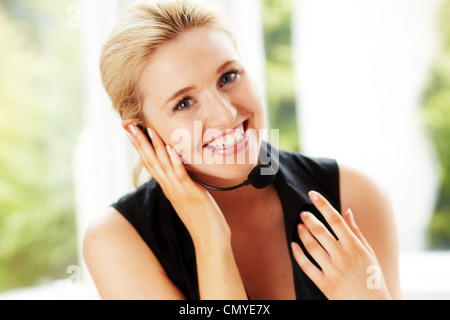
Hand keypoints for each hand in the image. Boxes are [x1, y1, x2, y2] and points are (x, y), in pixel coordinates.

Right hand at [126, 124, 230, 244]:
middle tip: (129, 126)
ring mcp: (179, 192)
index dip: (141, 148)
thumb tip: (180, 171)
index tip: (132, 132)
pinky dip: (174, 162)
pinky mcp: (191, 195)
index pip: (151, 164)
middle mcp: (170, 188)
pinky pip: (181, 176)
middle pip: (151, 162)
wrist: (210, 240)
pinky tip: (170, 149)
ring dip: (155, 147)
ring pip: (163, 166)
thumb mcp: (188, 197)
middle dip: (140, 143)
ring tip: (147, 130)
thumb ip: (182, 184)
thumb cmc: (202, 219)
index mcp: (168, 188)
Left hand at [291, 191, 390, 299]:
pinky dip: (298, 254)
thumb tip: (348, 211)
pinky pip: (306, 266)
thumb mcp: (369, 253)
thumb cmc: (371, 277)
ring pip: (312, 246)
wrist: (372, 305)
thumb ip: (356, 232)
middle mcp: (343, 256)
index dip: (323, 205)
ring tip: (299, 225)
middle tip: (303, 212)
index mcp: (355, 246)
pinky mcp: (324, 283)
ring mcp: (333, 270)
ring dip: (303, 233)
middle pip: (321, 231)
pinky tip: (294, 244)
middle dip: (309, 218)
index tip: (313, 194)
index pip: (335, 219)